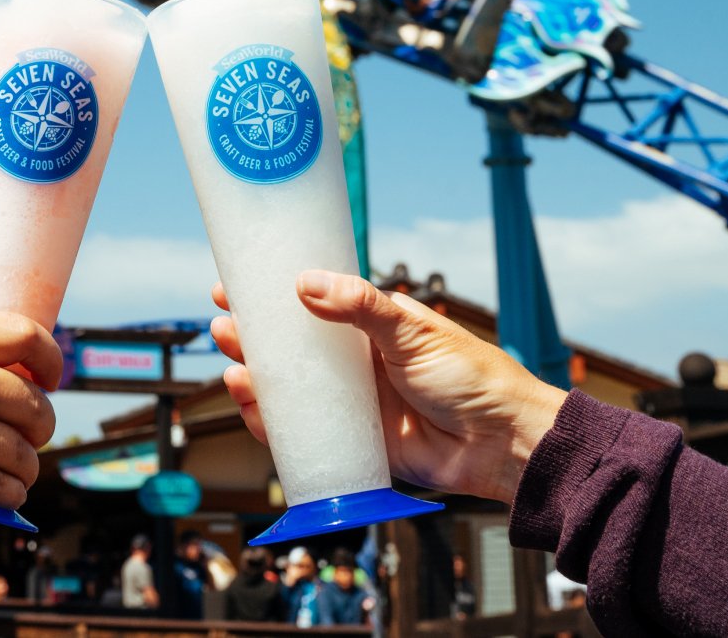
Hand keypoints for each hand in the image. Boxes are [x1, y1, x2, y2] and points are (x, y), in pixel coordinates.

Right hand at [0, 312, 59, 559]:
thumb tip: (13, 377)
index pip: (27, 336)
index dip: (52, 359)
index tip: (52, 379)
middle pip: (37, 407)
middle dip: (40, 426)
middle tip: (27, 435)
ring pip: (27, 455)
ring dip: (24, 466)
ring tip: (12, 468)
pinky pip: (7, 488)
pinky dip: (10, 492)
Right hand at [210, 270, 565, 502]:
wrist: (503, 444)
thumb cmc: (472, 378)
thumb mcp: (413, 331)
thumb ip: (360, 306)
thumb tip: (307, 283)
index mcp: (371, 326)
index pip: (311, 303)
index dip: (272, 295)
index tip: (236, 285)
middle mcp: (356, 362)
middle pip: (291, 347)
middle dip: (253, 337)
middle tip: (224, 326)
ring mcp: (352, 402)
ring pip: (290, 389)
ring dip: (255, 378)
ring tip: (234, 367)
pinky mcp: (353, 441)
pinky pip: (303, 433)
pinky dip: (272, 424)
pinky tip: (252, 409)